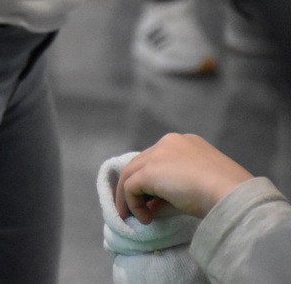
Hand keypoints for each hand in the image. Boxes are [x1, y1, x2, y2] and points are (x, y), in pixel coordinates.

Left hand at [115, 133, 254, 223]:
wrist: (234, 196)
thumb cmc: (226, 194)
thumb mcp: (198, 187)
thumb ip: (172, 191)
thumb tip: (150, 207)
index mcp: (185, 143)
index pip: (158, 159)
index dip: (151, 181)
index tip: (152, 201)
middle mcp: (169, 142)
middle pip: (141, 163)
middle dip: (135, 187)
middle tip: (136, 209)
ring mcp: (158, 153)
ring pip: (130, 173)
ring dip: (128, 197)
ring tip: (133, 217)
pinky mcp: (150, 170)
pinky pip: (130, 187)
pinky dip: (132, 204)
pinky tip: (145, 219)